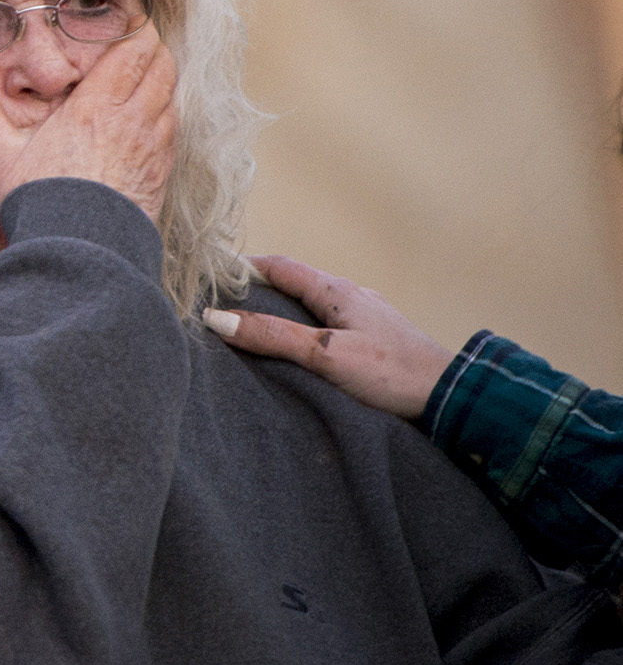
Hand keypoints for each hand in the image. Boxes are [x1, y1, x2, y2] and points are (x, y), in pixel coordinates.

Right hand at [0, 29, 177, 217]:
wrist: (78, 254)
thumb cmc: (40, 200)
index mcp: (95, 106)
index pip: (134, 48)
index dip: (136, 28)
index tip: (126, 20)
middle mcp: (132, 120)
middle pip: (162, 63)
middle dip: (151, 47)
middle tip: (132, 43)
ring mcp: (153, 147)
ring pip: (173, 93)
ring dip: (161, 79)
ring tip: (139, 77)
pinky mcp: (162, 172)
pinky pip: (174, 128)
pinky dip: (166, 114)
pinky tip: (146, 120)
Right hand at [203, 255, 452, 419]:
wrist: (452, 398)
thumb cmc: (391, 373)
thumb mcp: (325, 355)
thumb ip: (273, 337)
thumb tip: (217, 319)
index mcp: (336, 291)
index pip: (279, 266)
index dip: (244, 267)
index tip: (211, 274)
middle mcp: (350, 296)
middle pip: (294, 283)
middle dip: (258, 290)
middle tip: (224, 304)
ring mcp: (366, 317)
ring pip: (312, 305)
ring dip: (282, 311)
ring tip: (253, 329)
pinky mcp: (375, 339)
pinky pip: (329, 323)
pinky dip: (304, 328)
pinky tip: (299, 349)